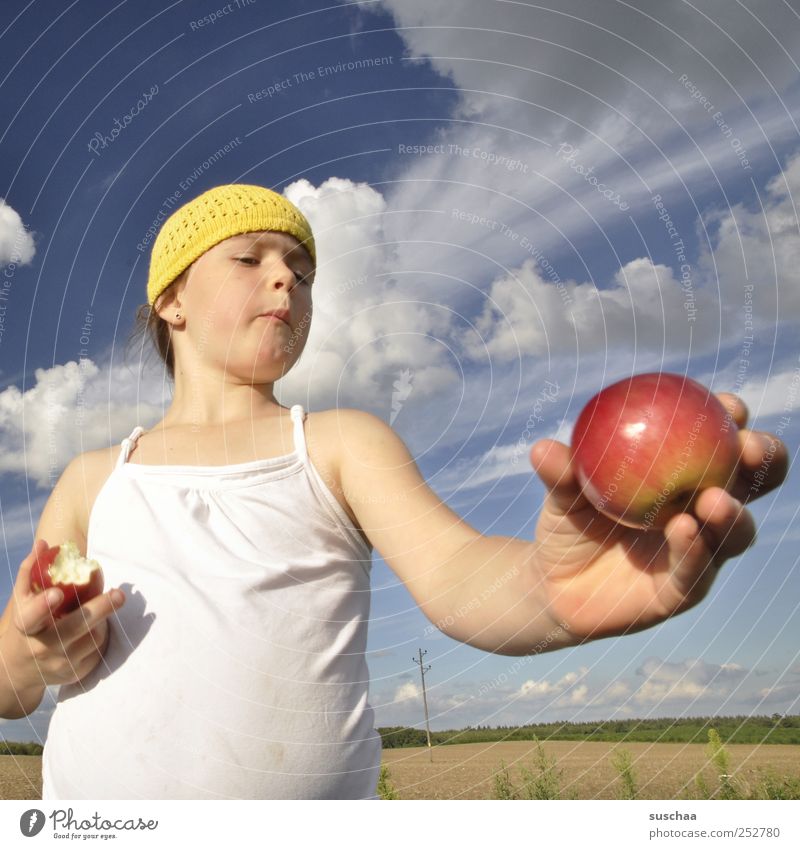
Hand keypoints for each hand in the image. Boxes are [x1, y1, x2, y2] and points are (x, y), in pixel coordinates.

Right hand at [1, 539, 124, 690]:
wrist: (17, 671)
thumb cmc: (25, 626)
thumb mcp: (21, 601)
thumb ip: (31, 572)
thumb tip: (45, 544)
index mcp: (25, 627)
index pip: (31, 617)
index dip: (43, 606)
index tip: (57, 593)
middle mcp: (41, 648)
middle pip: (75, 628)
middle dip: (100, 609)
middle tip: (119, 594)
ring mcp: (60, 664)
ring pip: (94, 636)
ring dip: (102, 619)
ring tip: (101, 607)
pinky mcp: (76, 674)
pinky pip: (99, 649)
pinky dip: (102, 634)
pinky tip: (96, 627)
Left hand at [528, 394, 788, 641]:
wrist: (554, 584)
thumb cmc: (567, 524)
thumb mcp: (562, 495)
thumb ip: (559, 474)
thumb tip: (543, 448)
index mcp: (682, 477)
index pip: (719, 442)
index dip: (733, 419)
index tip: (726, 404)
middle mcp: (700, 512)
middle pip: (749, 483)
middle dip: (763, 460)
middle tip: (748, 446)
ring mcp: (697, 552)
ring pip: (733, 532)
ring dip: (730, 514)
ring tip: (714, 499)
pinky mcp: (682, 591)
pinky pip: (695, 570)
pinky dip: (694, 549)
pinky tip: (684, 529)